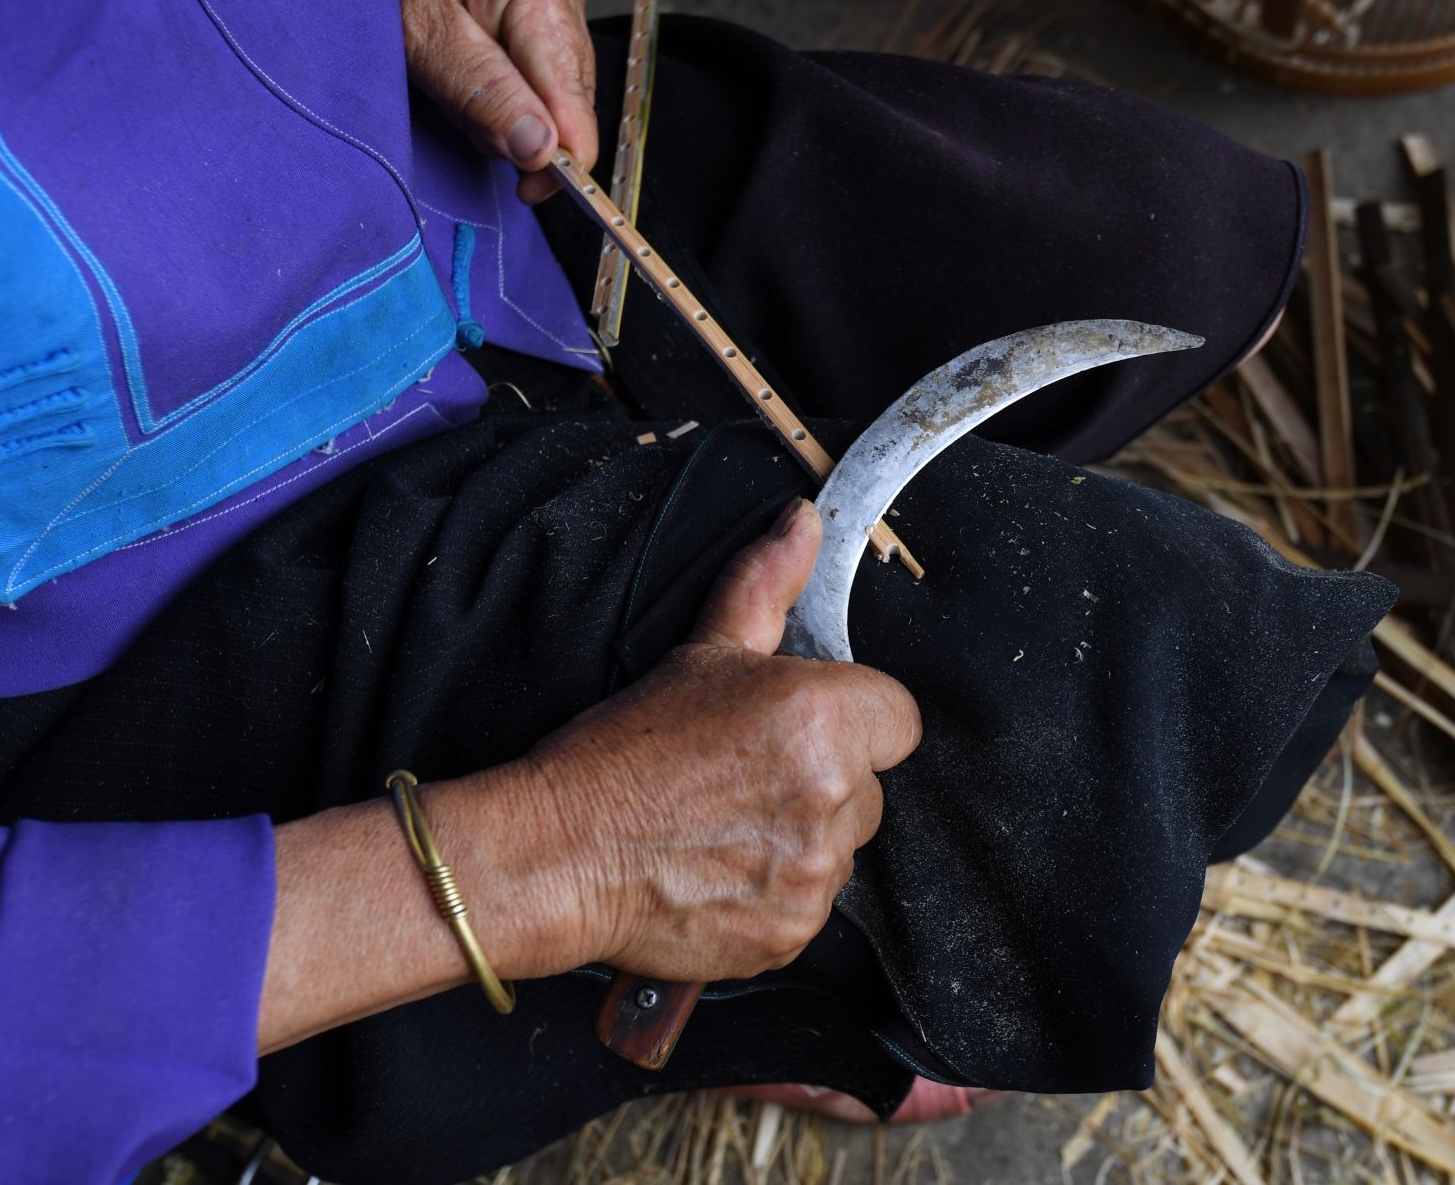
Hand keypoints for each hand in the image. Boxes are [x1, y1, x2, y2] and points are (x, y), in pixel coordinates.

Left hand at [376, 0, 595, 201]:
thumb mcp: (421, 40)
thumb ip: (483, 95)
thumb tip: (541, 151)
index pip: (574, 98)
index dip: (561, 156)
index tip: (528, 187)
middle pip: (572, 99)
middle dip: (523, 128)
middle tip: (462, 116)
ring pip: (559, 95)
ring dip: (512, 111)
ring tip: (459, 85)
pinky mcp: (550, 12)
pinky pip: (545, 78)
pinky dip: (511, 93)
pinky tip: (475, 76)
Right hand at [522, 500, 922, 979]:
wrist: (556, 853)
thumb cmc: (620, 755)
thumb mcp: (700, 654)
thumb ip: (765, 585)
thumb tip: (802, 524)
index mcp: (822, 714)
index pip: (898, 719)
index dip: (854, 722)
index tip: (804, 732)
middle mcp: (833, 793)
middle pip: (869, 786)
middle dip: (823, 783)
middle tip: (744, 780)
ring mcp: (816, 870)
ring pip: (842, 848)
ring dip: (801, 841)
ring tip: (724, 828)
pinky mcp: (794, 930)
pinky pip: (811, 904)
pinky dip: (777, 895)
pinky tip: (721, 872)